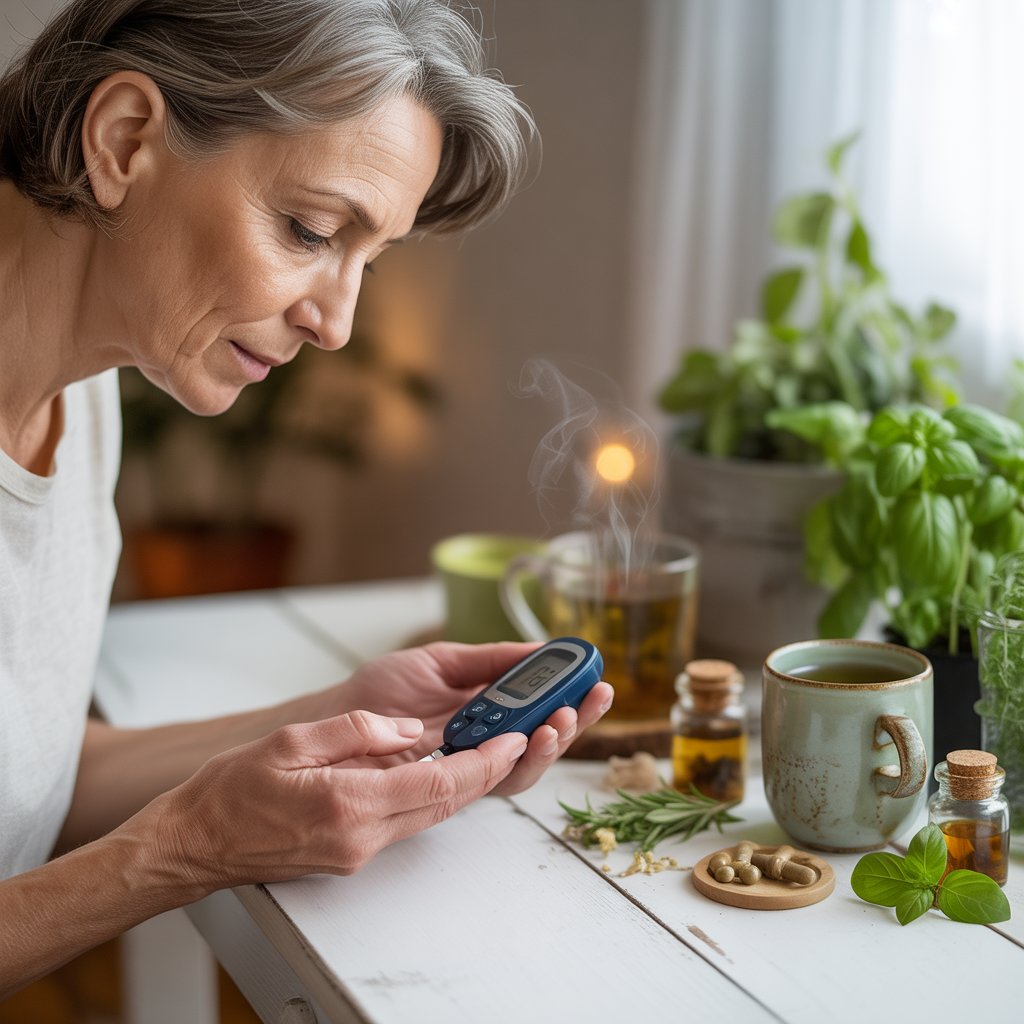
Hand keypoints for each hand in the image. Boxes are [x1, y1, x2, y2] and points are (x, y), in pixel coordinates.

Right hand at [152, 710, 529, 887]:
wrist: (196, 844)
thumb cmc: (231, 792)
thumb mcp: (292, 742)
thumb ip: (357, 730)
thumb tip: (406, 730)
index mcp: (350, 805)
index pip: (441, 785)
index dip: (487, 762)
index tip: (517, 738)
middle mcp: (363, 837)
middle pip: (446, 804)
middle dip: (489, 771)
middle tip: (522, 736)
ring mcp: (358, 851)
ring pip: (431, 814)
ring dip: (465, 784)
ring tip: (495, 747)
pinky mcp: (352, 854)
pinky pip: (407, 821)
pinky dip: (433, 795)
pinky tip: (445, 771)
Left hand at [320, 642, 613, 794]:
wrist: (336, 717)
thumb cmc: (382, 690)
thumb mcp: (443, 661)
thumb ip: (490, 659)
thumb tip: (539, 648)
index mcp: (489, 712)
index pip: (543, 710)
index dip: (573, 698)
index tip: (596, 678)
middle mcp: (486, 744)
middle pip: (545, 741)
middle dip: (575, 722)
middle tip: (590, 698)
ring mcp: (469, 767)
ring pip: (527, 767)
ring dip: (551, 744)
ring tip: (560, 718)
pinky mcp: (449, 787)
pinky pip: (492, 782)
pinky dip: (516, 762)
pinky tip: (528, 737)